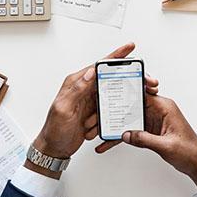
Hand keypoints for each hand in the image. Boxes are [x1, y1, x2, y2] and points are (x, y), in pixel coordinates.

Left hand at [28, 43, 158, 177]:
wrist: (54, 148)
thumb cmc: (54, 129)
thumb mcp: (63, 108)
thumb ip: (77, 89)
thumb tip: (91, 72)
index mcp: (76, 83)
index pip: (98, 66)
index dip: (115, 56)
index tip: (129, 48)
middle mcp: (84, 89)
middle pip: (109, 78)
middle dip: (125, 80)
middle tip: (142, 81)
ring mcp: (90, 101)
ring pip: (111, 96)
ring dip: (114, 105)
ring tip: (109, 114)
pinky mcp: (94, 112)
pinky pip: (108, 111)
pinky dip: (108, 118)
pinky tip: (103, 125)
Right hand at [97, 95, 196, 189]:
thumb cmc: (189, 151)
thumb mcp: (166, 146)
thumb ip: (145, 139)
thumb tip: (126, 134)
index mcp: (164, 106)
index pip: (142, 92)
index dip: (126, 90)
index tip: (112, 89)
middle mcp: (157, 110)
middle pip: (131, 104)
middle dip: (114, 109)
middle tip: (97, 113)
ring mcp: (152, 120)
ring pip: (128, 118)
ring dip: (115, 125)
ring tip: (98, 130)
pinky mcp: (150, 130)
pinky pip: (132, 130)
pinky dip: (122, 136)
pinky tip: (108, 144)